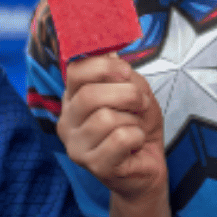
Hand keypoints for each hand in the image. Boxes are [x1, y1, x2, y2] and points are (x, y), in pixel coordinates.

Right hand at [59, 53, 166, 201]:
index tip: (126, 72)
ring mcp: (76, 146)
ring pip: (106, 118)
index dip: (104, 66)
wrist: (149, 163)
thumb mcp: (133, 90)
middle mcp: (67, 122)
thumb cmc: (137, 124)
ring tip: (135, 127)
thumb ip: (119, 73)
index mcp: (72, 99)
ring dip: (133, 119)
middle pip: (89, 95)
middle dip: (127, 94)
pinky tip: (134, 144)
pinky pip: (120, 139)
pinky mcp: (93, 166)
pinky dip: (137, 137)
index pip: (75, 71)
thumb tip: (109, 51)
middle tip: (141, 103)